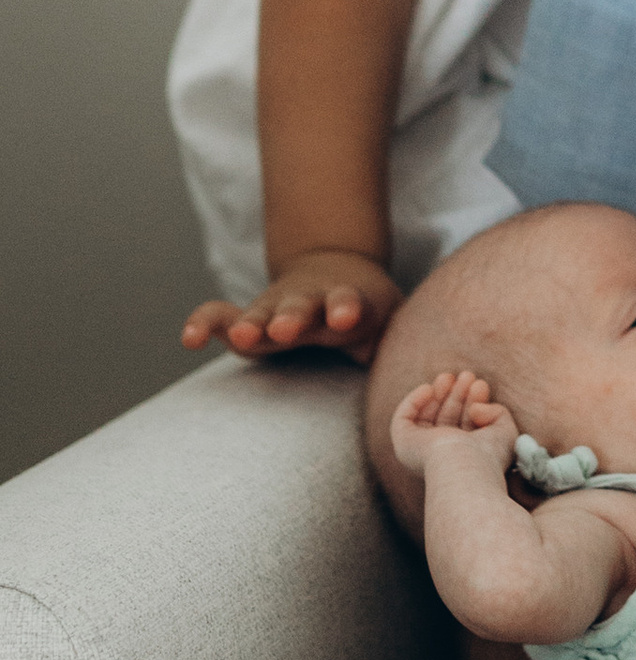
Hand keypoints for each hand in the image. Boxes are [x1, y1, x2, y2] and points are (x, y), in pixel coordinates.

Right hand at [181, 249, 404, 362]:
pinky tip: (186, 338)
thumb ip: (395, 346)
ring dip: (254, 320)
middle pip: (299, 306)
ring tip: (242, 334)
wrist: (338, 271)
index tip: (349, 317)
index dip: (347, 307)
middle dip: (293, 315)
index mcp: (347, 305)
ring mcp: (276, 307)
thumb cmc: (365, 312)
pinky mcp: (249, 315)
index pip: (348, 302)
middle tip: (286, 327)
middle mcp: (309, 304)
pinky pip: (219, 315)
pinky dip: (204, 322)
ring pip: (262, 309)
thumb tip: (425, 388)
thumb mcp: (386, 322)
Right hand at [388, 368, 515, 475]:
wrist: (465, 465)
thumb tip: (475, 408)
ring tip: (451, 376)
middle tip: (468, 375)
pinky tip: (429, 388)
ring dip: (439, 393)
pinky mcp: (403, 443)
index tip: (480, 385)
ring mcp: (420, 450)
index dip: (472, 402)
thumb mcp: (504, 431)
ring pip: (427, 416)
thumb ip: (497, 413)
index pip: (464, 426)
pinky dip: (414, 400)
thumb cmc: (488, 456)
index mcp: (463, 459)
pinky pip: (402, 418)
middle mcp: (441, 457)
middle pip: (446, 418)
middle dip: (456, 395)